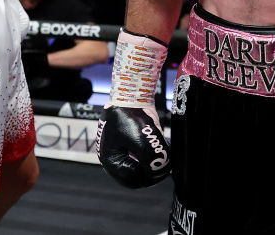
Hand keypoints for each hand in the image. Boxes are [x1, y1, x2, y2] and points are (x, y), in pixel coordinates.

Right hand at [96, 30, 170, 187]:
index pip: (132, 180)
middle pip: (136, 175)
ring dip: (153, 159)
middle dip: (152, 168)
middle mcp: (114, 158)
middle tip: (165, 161)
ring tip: (161, 148)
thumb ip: (152, 160)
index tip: (162, 168)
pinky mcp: (130, 143)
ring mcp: (122, 151)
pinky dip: (152, 151)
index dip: (149, 177)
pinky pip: (143, 155)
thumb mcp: (143, 141)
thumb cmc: (131, 116)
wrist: (131, 94)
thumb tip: (162, 170)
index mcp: (110, 161)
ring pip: (141, 165)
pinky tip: (158, 143)